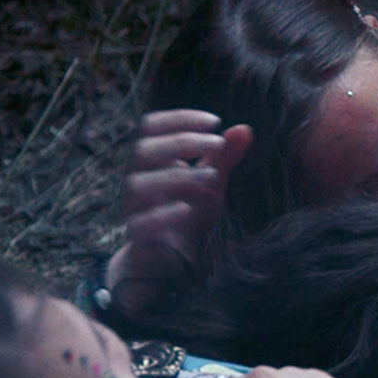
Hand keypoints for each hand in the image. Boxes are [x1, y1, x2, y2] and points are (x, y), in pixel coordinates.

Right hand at [106, 110, 251, 310]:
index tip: (216, 121)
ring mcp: (133, 206)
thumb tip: (244, 128)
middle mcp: (136, 178)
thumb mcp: (211, 182)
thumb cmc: (189, 212)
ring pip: (141, 184)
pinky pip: (140, 222)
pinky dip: (163, 214)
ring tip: (214, 177)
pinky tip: (188, 210)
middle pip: (144, 149)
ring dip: (179, 176)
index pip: (151, 126)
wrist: (170, 258)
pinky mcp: (136, 235)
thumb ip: (224, 157)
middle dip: (183, 142)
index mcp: (151, 160)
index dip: (180, 119)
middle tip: (218, 143)